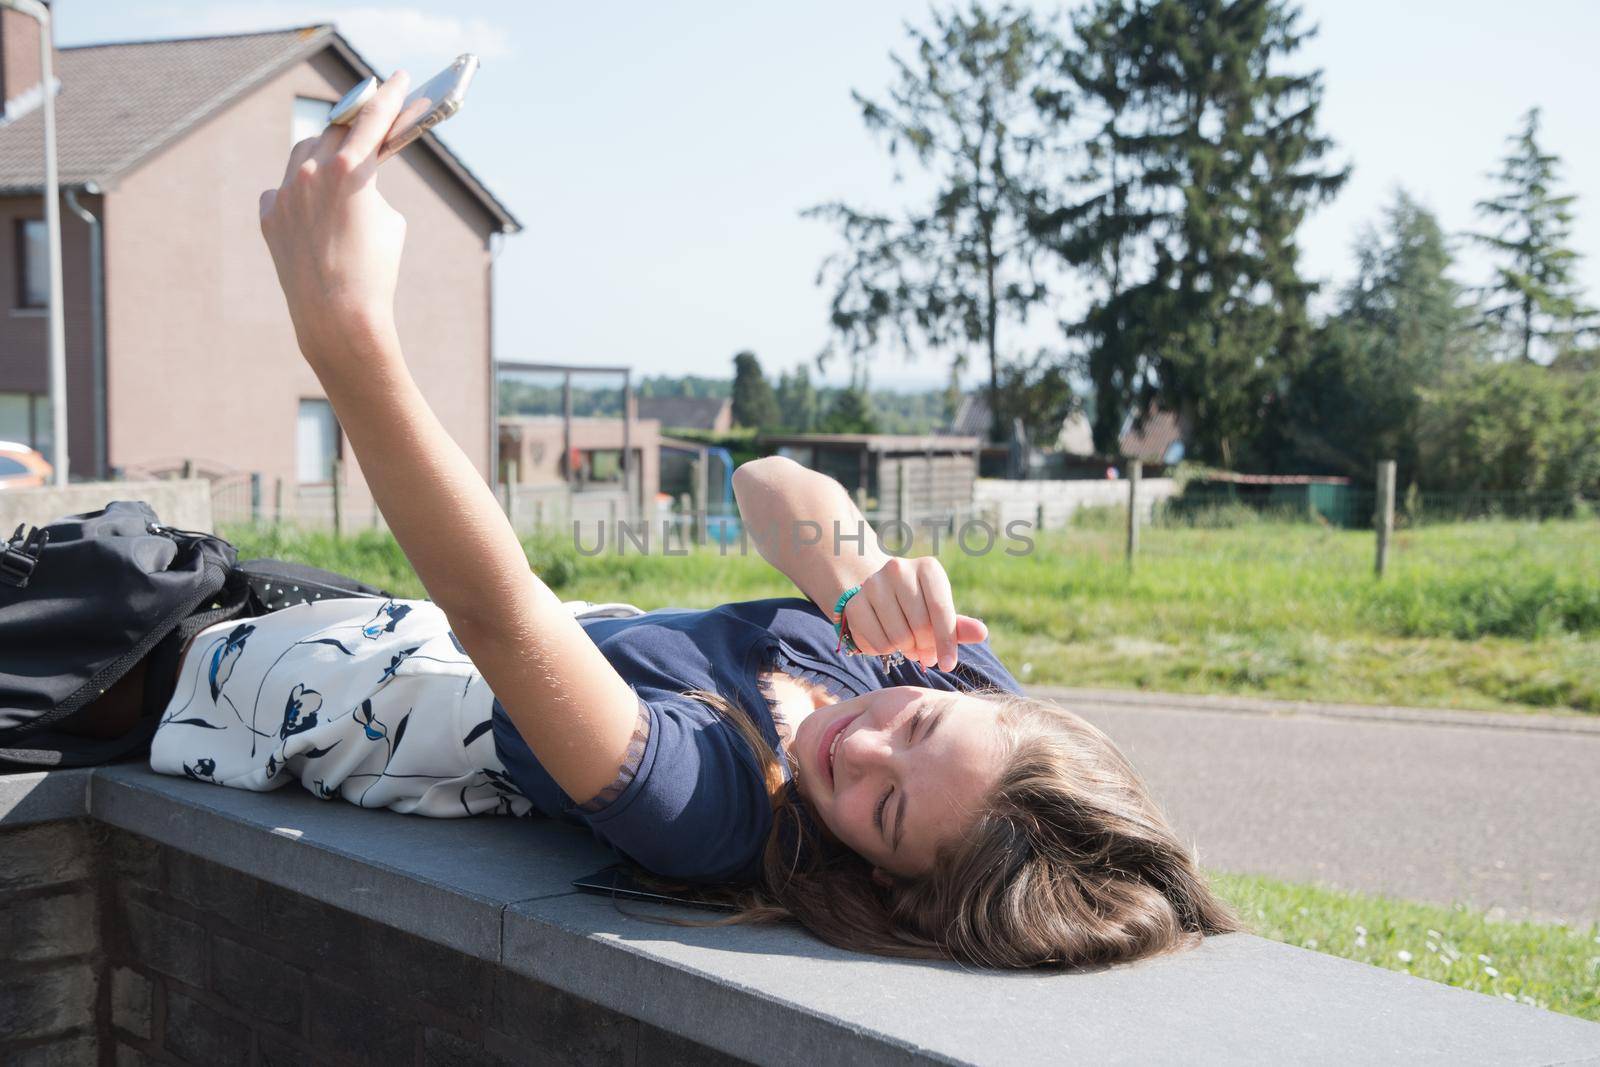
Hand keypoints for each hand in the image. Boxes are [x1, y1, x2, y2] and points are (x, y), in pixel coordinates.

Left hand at [258, 71, 411, 370]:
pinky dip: (299, 192)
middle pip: (335, 132)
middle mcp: (313, 172)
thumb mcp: (389, 221)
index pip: (375, 117)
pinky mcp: (269, 216)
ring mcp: (285, 193)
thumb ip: (369, 187)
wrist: (338, 318)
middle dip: (354, 126)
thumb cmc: (376, 272)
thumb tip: (350, 179)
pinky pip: (284, 190)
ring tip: (339, 160)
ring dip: (323, 153)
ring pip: (304, 155)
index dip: (391, 95)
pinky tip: (311, 203)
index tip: (398, 78)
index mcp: (352, 169)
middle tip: (370, 121)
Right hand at [842, 556, 986, 671]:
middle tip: (924, 650)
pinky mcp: (854, 603)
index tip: (949, 665)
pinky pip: (877, 643)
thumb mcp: (941, 614)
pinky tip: (887, 640)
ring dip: (905, 650)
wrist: (880, 597)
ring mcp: (873, 584)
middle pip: (920, 626)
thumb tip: (982, 633)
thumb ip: (959, 626)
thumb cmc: (919, 608)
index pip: (941, 611)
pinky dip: (885, 651)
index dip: (947, 642)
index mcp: (928, 568)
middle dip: (925, 646)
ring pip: (898, 637)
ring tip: (906, 642)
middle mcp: (898, 568)